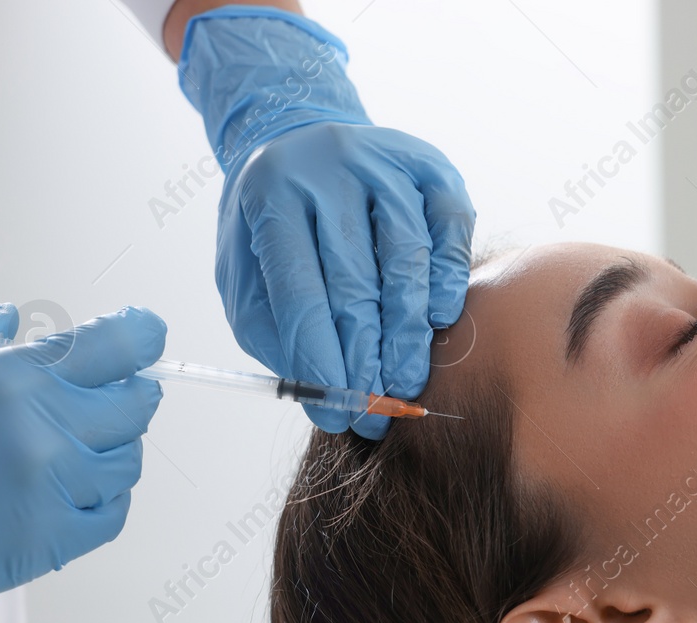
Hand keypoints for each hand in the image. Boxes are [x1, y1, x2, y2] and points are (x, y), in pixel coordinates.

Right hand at [0, 304, 164, 622]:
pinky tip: (77, 485)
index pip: (114, 347)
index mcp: (8, 379)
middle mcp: (44, 435)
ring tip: (82, 439)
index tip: (144, 332)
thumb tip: (12, 318)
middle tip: (114, 388)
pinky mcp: (47, 546)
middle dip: (129, 391)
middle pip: (133, 406)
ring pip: (126, 462)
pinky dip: (106, 495)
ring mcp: (51, 495)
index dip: (138, 334)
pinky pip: (112, 514)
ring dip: (115, 445)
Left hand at [180, 9, 474, 437]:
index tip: (336, 411)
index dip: (321, 360)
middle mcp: (329, 170)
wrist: (302, 138)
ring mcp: (385, 164)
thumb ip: (273, 330)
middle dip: (368, 359)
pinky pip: (450, 232)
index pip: (300, 293)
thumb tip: (319, 392)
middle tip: (375, 410)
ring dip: (408, 333)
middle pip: (356, 283)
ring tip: (405, 381)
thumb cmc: (274, 224)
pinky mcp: (432, 168)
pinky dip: (446, 282)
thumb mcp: (246, 272)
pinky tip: (437, 321)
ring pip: (407, 261)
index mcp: (271, 196)